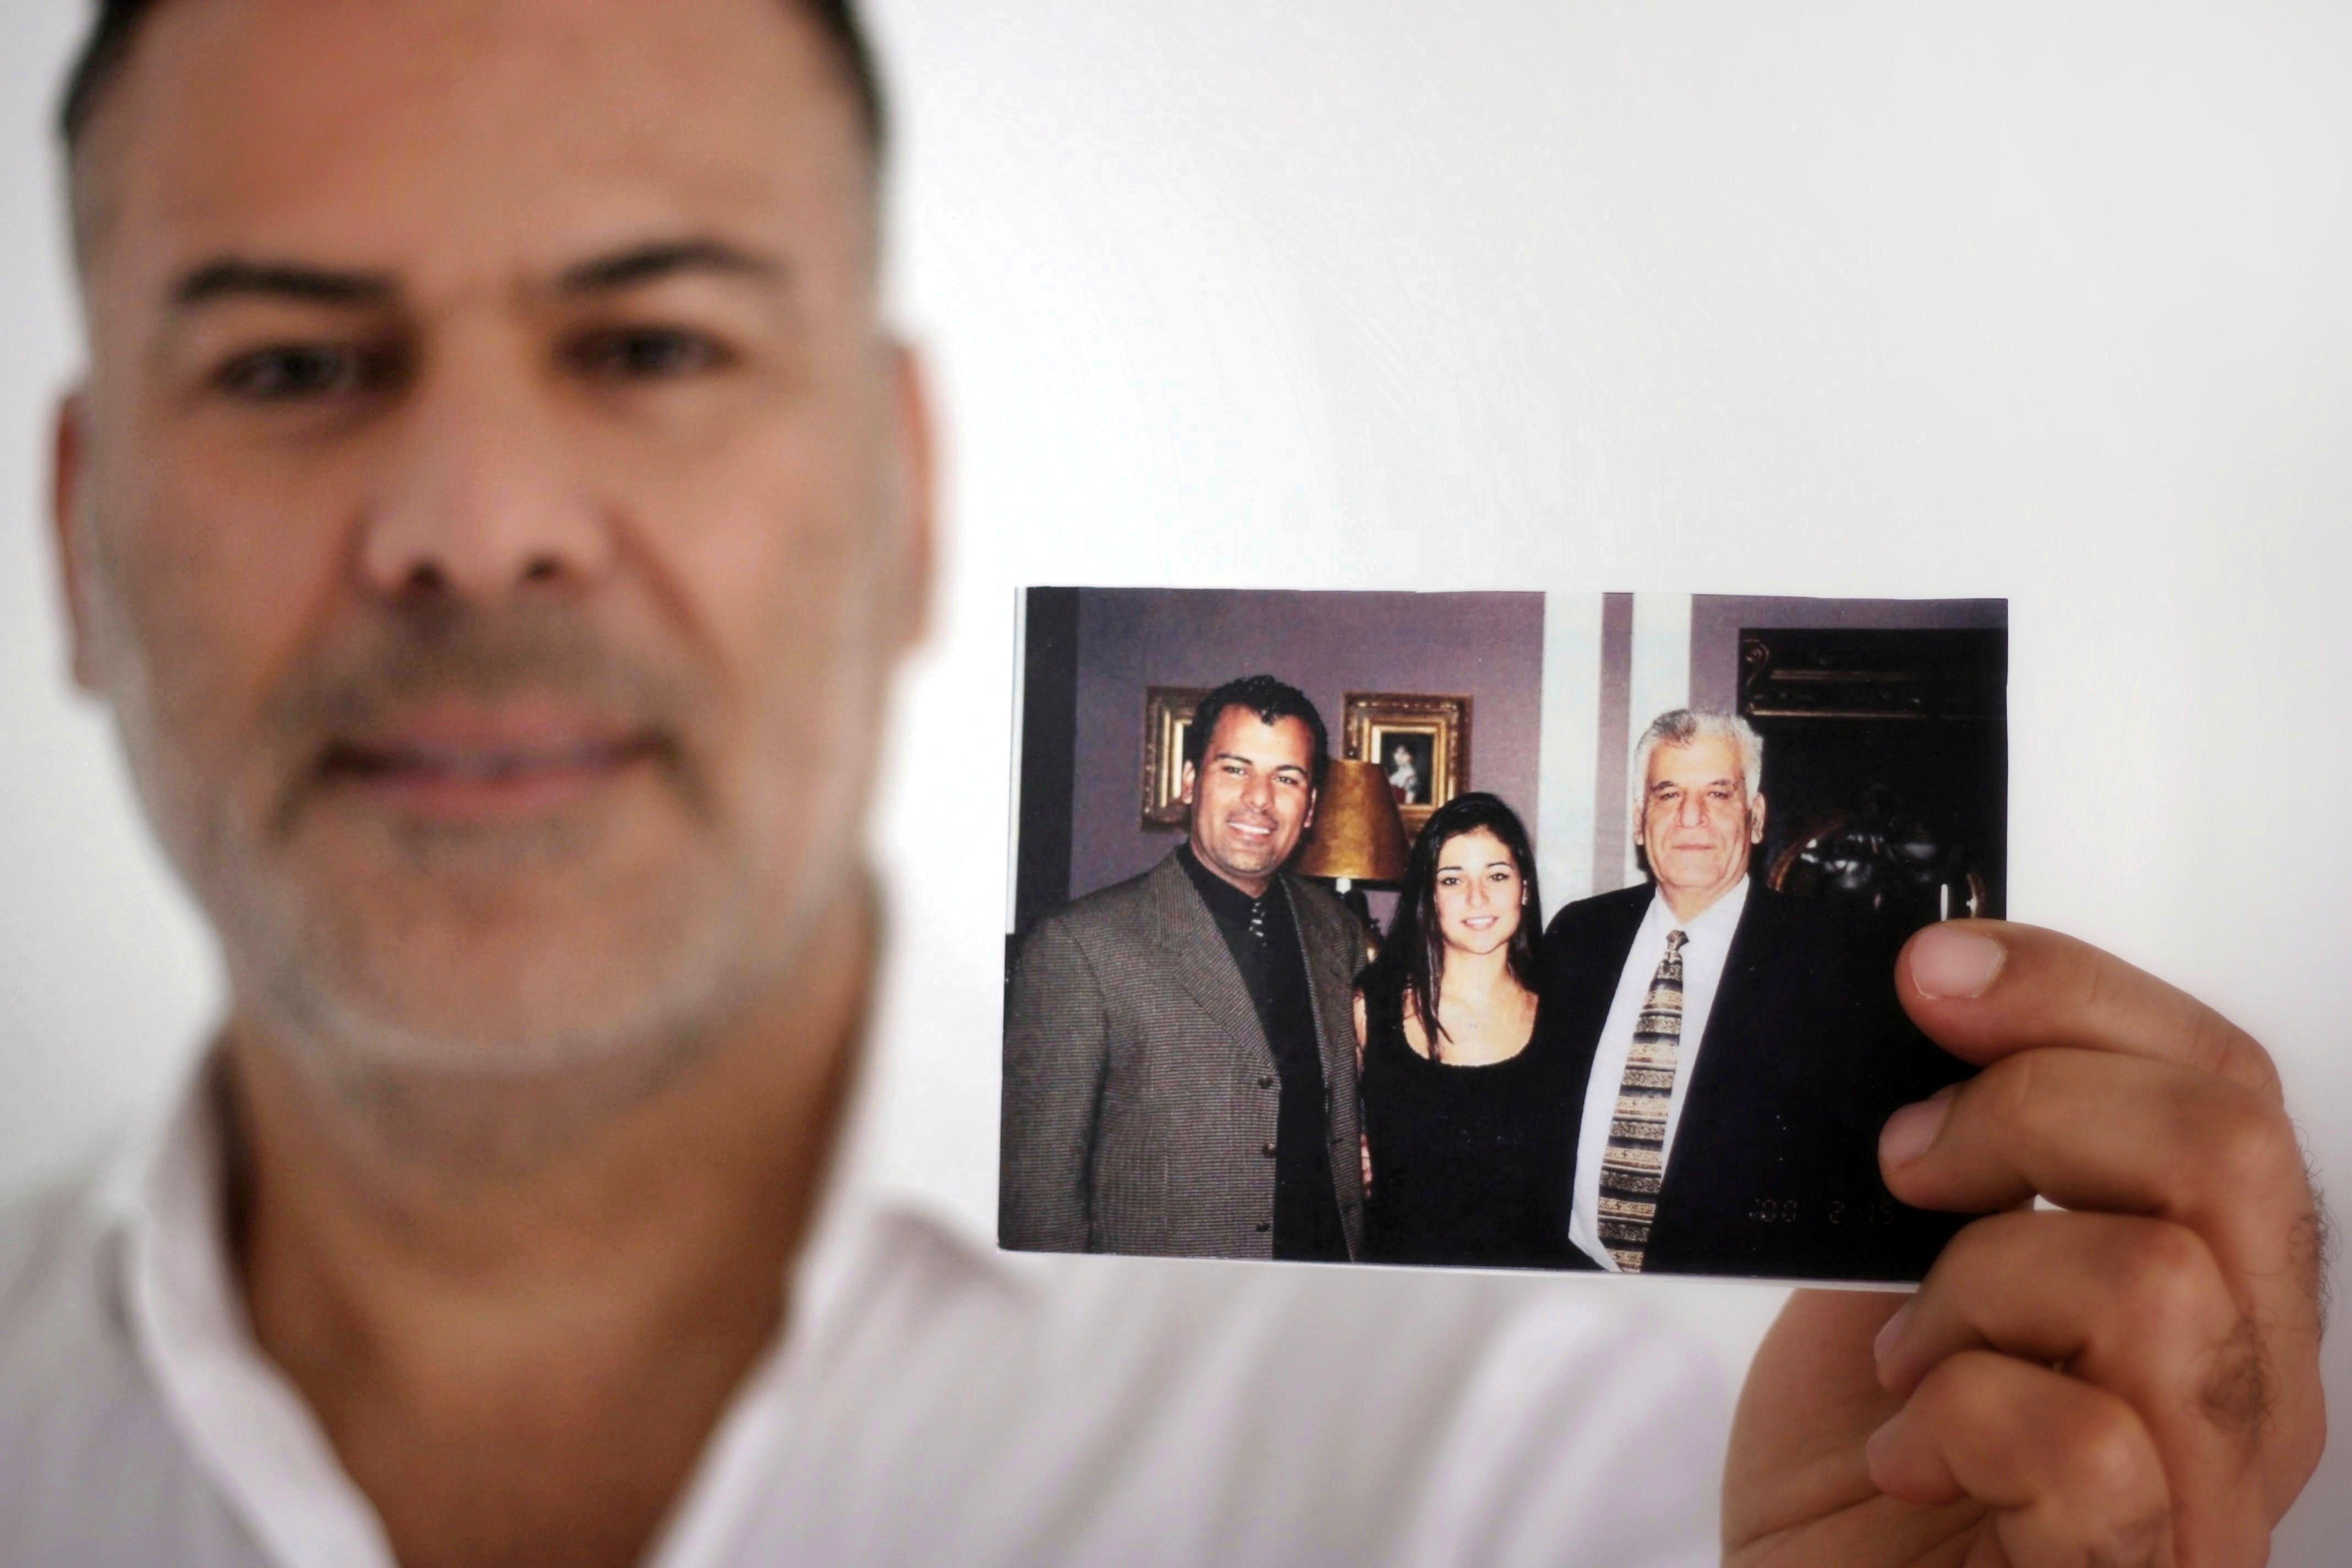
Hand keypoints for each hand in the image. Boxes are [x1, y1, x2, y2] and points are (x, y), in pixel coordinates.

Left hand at [1725, 921, 2325, 1566]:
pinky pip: (2091, 1448)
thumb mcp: (1892, 1283)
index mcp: (2215, 1297)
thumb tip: (1935, 1013)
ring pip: (2161, 1285)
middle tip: (1911, 1171)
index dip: (2079, 994)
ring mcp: (2212, 1504)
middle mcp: (2250, 1395)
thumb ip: (1944, 1175)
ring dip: (1980, 1289)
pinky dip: (1959, 1421)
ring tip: (1908, 1356)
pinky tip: (1907, 1459)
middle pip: (2229, 1152)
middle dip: (2032, 1112)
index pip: (2228, 1088)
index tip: (1934, 976)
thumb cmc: (1856, 1486)